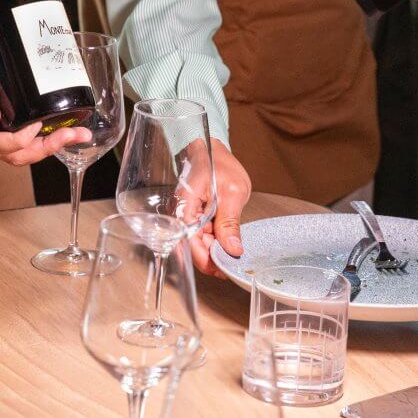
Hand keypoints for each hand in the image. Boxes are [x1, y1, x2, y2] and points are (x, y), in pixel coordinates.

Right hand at [0, 17, 90, 164]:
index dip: (21, 140)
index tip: (38, 124)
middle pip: (17, 153)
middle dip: (48, 147)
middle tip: (76, 136)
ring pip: (23, 146)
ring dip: (51, 143)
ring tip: (77, 133)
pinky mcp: (2, 108)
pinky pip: (24, 129)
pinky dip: (44, 131)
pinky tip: (61, 120)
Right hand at [189, 139, 251, 276]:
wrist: (213, 148)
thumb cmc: (218, 162)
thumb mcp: (231, 193)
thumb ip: (229, 223)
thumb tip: (233, 249)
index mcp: (186, 206)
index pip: (190, 242)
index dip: (206, 260)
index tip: (223, 270)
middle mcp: (183, 213)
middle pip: (193, 246)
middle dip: (212, 258)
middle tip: (233, 264)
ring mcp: (189, 214)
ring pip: (199, 241)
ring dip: (215, 250)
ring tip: (233, 254)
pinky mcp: (197, 214)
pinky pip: (203, 233)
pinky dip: (216, 240)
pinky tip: (228, 243)